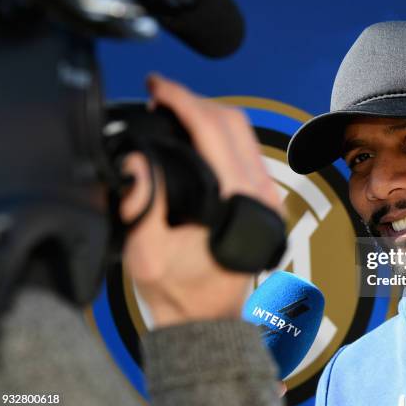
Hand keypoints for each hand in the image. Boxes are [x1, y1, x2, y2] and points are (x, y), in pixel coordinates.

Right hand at [119, 74, 281, 326]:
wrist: (209, 318)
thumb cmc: (182, 292)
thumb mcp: (148, 255)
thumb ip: (142, 205)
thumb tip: (137, 160)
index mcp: (238, 199)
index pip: (214, 130)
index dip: (182, 100)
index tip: (156, 87)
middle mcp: (261, 192)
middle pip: (233, 123)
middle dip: (195, 100)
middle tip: (160, 93)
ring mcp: (268, 194)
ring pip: (243, 132)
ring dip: (208, 113)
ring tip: (173, 109)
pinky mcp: (265, 197)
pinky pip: (245, 148)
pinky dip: (219, 131)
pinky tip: (196, 132)